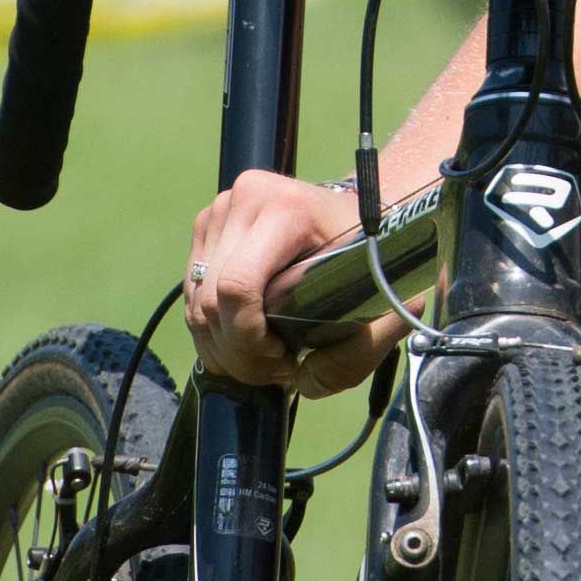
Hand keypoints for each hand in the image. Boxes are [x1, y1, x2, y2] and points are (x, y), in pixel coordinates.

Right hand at [184, 167, 397, 396]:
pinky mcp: (208, 226)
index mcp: (288, 209)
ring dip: (225, 345)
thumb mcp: (387, 306)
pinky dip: (214, 328)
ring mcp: (222, 210)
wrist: (365, 220)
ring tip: (268, 355)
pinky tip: (251, 335)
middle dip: (239, 351)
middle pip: (211, 302)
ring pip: (197, 303)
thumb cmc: (376, 262)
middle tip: (279, 367)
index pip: (237, 287)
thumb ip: (357, 353)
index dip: (249, 337)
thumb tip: (304, 381)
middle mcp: (247, 200)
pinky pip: (193, 295)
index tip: (285, 357)